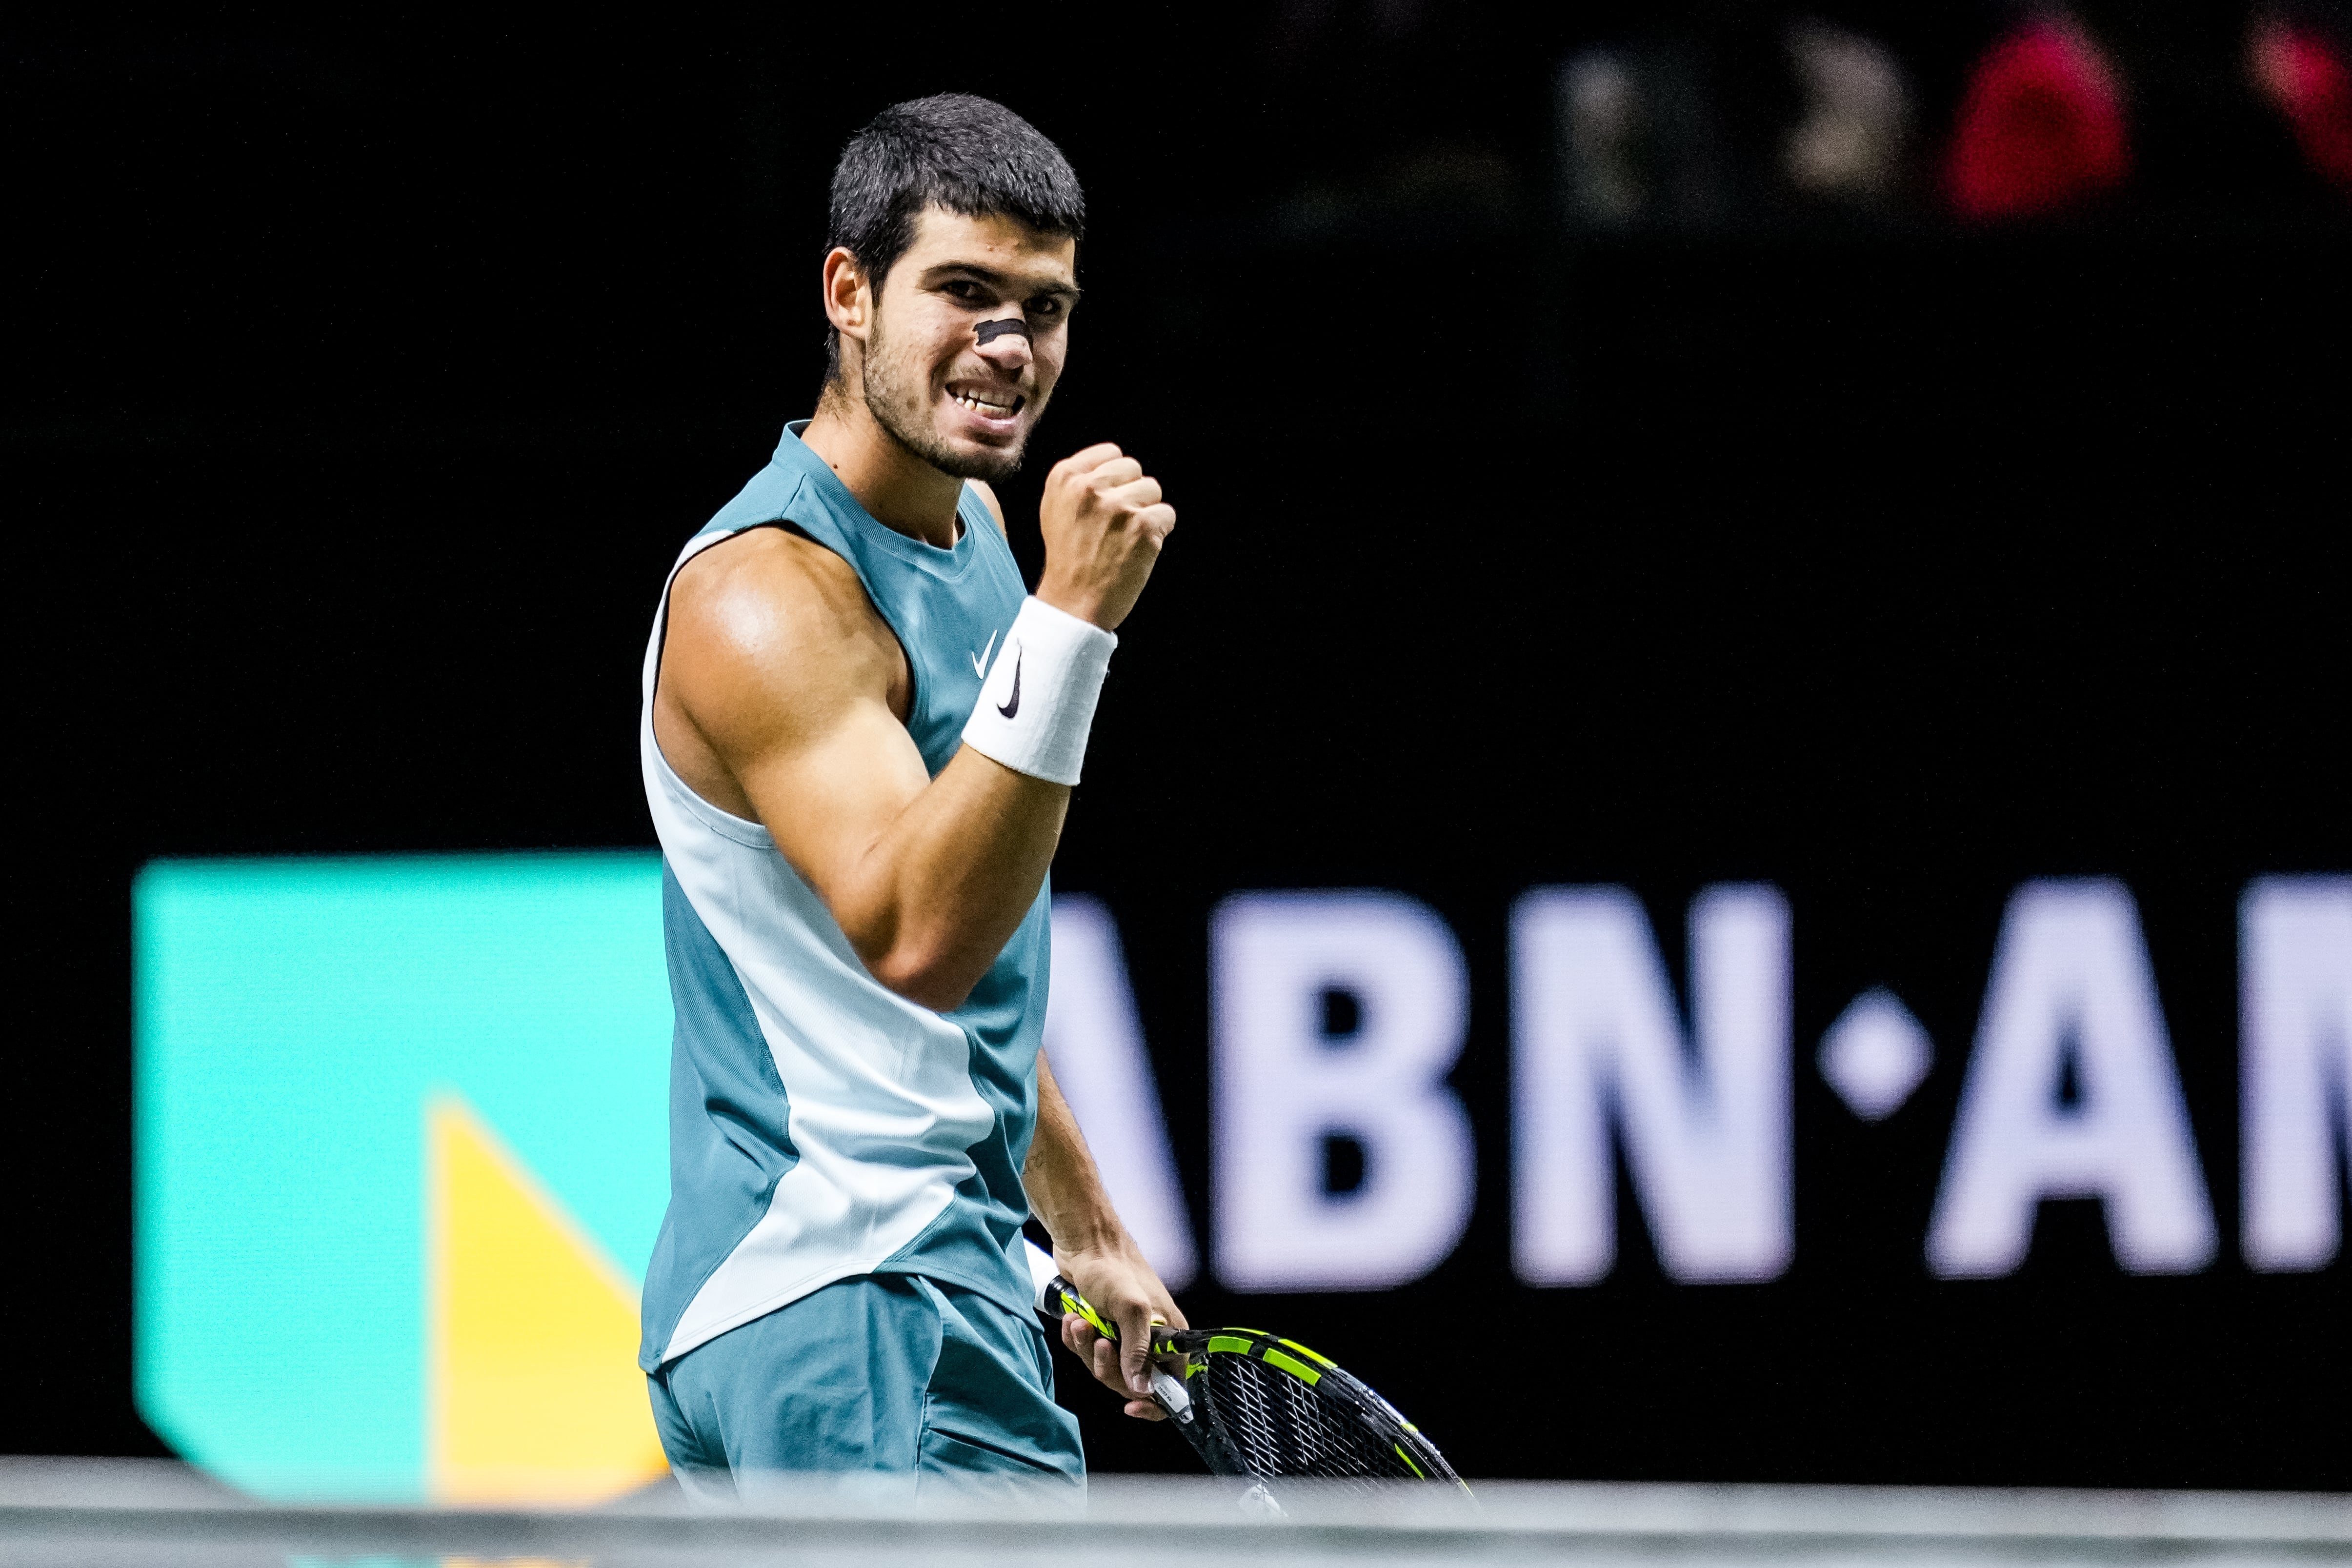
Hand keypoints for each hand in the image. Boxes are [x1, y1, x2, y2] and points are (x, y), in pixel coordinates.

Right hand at [1034, 443, 1175, 631]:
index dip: (1116, 478)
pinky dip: (1160, 533)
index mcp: (1064, 477)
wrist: (1073, 604)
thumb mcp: (1055, 508)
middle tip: (1117, 524)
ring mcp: (1117, 506)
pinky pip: (1167, 514)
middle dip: (1132, 492)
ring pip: (1153, 489)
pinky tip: (1140, 549)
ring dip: (1146, 512)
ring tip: (1126, 538)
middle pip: (1134, 468)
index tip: (1108, 500)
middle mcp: (1089, 487)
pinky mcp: (1142, 526)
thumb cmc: (1068, 560)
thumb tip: (1113, 464)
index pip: (1111, 453)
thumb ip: (1079, 481)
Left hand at [1054, 1233, 1186, 1421]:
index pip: (1174, 1385)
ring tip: (1080, 1323)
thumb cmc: (1112, 1267)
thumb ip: (1138, 1350)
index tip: (1132, 1406)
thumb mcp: (1131, 1308)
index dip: (1156, 1403)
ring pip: (1106, 1368)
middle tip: (1099, 1341)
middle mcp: (1150, 1338)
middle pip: (1132, 1382)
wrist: (1082, 1242)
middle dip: (1109, 1367)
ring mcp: (1124, 1335)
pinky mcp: (1101, 1328)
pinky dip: (1078, 1342)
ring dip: (1088, 1350)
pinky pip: (1089, 1353)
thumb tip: (1141, 1388)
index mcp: (1170, 1335)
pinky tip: (1073, 1321)